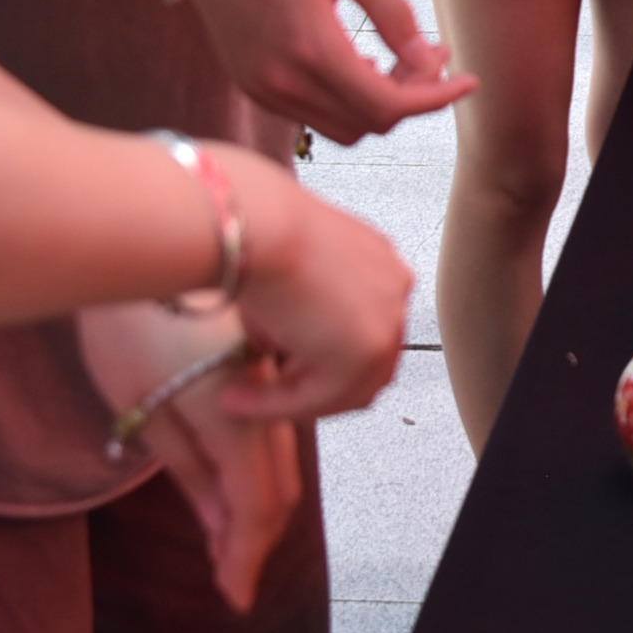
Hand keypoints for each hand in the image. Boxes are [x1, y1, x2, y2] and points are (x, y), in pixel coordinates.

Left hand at [75, 303, 302, 610]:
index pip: (255, 509)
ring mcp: (291, 356)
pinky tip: (245, 430)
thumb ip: (186, 466)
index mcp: (239, 416)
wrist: (165, 216)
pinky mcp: (275, 343)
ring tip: (228, 509)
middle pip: (282, 481)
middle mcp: (278, 392)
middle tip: (227, 563)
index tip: (233, 595)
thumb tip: (215, 521)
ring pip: (291, 440)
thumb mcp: (140, 400)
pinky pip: (298, 393)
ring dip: (264, 481)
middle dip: (252, 529)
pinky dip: (275, 430)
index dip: (245, 558)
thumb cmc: (133, 307)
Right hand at [147, 0, 474, 145]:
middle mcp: (282, 82)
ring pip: (343, 127)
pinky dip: (347, 99)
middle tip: (434, 54)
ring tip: (403, 57)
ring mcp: (263, 89)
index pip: (388, 106)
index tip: (469, 78)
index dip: (437, 98)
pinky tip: (360, 60)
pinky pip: (314, 113)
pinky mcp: (252, 85)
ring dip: (381, 102)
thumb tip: (427, 57)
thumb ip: (390, 11)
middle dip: (413, 97)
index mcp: (309, 49)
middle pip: (370, 124)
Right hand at [216, 147, 415, 422]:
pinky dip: (279, 405)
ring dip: (291, 400)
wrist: (257, 226)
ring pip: (343, 387)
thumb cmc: (258, 231)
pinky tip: (239, 398)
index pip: (363, 328)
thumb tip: (280, 344)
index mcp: (381, 261)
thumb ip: (302, 304)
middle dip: (313, 384)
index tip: (280, 371)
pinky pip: (321, 397)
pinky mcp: (367, 352)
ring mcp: (387, 321)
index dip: (319, 359)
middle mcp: (394, 289)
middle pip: (364, 363)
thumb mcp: (288, 265)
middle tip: (266, 394)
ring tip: (241, 397)